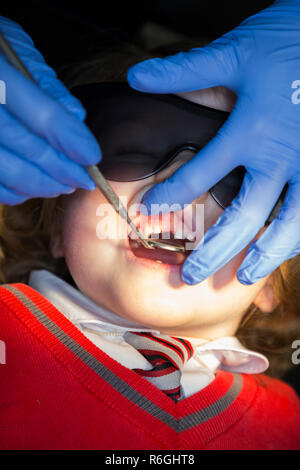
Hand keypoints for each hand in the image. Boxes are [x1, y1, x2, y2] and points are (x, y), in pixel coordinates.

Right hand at [0, 16, 100, 203]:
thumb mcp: (15, 46)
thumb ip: (45, 83)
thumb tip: (75, 116)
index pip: (40, 114)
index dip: (70, 140)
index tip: (91, 156)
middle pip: (25, 148)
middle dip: (60, 169)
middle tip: (83, 179)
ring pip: (6, 171)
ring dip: (39, 185)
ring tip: (62, 185)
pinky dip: (13, 190)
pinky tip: (31, 187)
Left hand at [127, 0, 299, 285]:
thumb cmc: (286, 42)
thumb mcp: (235, 53)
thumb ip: (186, 71)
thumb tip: (136, 76)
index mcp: (251, 130)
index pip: (201, 173)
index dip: (171, 196)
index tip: (147, 215)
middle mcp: (280, 156)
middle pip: (244, 216)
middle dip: (215, 251)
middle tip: (190, 276)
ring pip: (288, 225)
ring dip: (265, 256)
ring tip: (244, 278)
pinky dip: (297, 236)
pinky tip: (283, 251)